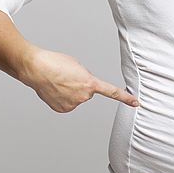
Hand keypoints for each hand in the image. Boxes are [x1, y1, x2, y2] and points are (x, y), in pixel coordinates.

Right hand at [19, 46, 138, 112]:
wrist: (37, 68)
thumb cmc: (56, 63)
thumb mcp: (78, 66)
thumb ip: (87, 78)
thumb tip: (85, 89)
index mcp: (90, 83)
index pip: (112, 92)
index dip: (125, 98)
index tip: (136, 103)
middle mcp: (84, 97)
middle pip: (88, 92)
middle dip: (81, 86)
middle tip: (68, 77)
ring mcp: (73, 104)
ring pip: (77, 98)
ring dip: (71, 92)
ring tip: (59, 82)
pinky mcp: (63, 109)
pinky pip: (68, 104)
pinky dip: (63, 98)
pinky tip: (55, 90)